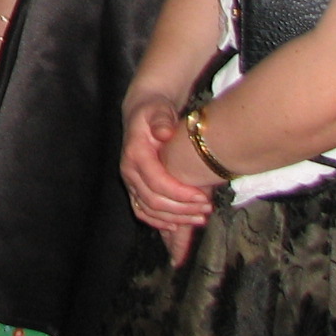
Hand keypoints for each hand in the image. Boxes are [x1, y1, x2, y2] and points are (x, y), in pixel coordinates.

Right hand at [120, 96, 213, 263]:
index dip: (180, 194)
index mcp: (135, 154)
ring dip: (174, 219)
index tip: (203, 198)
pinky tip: (177, 225)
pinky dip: (158, 222)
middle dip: (182, 209)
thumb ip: (162, 120)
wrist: (141, 114)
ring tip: (199, 218)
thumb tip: (164, 132)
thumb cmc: (154, 112)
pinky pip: (142, 211)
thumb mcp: (159, 110)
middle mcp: (129, 171)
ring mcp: (130, 182)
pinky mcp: (133, 188)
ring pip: (148, 210)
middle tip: (206, 209)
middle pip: (154, 200)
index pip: (157, 182)